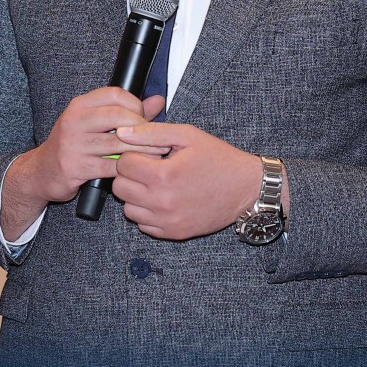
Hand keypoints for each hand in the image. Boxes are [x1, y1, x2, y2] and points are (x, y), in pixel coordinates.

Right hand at [0, 88, 165, 238]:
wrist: (41, 172)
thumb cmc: (72, 146)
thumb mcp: (93, 124)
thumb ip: (126, 111)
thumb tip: (158, 100)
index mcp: (79, 106)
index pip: (115, 94)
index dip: (135, 104)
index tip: (144, 118)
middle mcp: (74, 121)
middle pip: (118, 116)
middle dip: (143, 128)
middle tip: (157, 139)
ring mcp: (73, 145)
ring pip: (118, 143)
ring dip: (143, 150)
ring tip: (158, 155)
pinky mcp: (75, 167)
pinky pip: (110, 167)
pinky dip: (127, 168)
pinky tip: (137, 169)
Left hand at [112, 121, 262, 240]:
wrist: (247, 188)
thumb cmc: (218, 158)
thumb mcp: (187, 136)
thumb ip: (151, 132)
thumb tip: (121, 132)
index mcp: (164, 175)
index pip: (123, 164)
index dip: (133, 155)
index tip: (148, 154)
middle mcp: (162, 202)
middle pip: (120, 187)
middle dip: (131, 174)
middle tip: (150, 168)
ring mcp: (167, 221)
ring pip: (128, 208)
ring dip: (136, 195)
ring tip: (157, 184)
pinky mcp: (173, 233)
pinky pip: (143, 225)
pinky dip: (147, 212)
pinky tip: (163, 199)